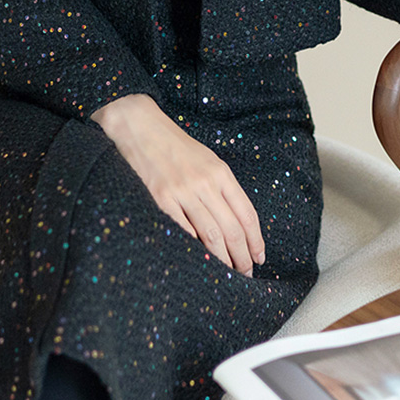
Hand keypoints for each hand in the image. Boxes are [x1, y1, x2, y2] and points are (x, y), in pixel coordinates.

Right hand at [90, 94, 265, 275]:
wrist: (140, 126)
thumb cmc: (174, 144)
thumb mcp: (206, 159)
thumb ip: (221, 187)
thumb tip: (236, 222)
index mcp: (220, 172)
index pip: (247, 214)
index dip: (256, 240)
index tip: (260, 257)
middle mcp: (205, 183)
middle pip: (232, 229)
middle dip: (243, 257)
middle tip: (246, 273)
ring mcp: (182, 192)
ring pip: (211, 235)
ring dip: (223, 259)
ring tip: (229, 273)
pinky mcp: (161, 199)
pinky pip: (183, 231)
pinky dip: (195, 249)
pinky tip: (202, 262)